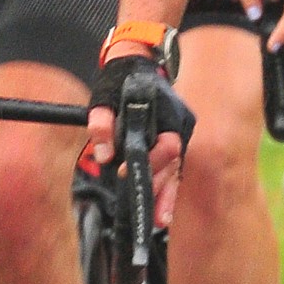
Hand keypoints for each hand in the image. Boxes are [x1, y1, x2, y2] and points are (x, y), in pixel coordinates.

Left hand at [85, 49, 193, 225]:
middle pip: (174, 164)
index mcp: (167, 114)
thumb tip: (104, 157)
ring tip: (160, 221)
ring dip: (167, 195)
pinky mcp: (174, 141)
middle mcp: (180, 125)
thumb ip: (102, 125)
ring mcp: (180, 133)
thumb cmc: (120, 80)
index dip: (147, 163)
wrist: (139, 62)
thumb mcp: (103, 97)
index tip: (121, 173)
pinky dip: (168, 188)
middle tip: (147, 213)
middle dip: (160, 188)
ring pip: (176, 170)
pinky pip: (174, 168)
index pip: (166, 147)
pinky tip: (162, 211)